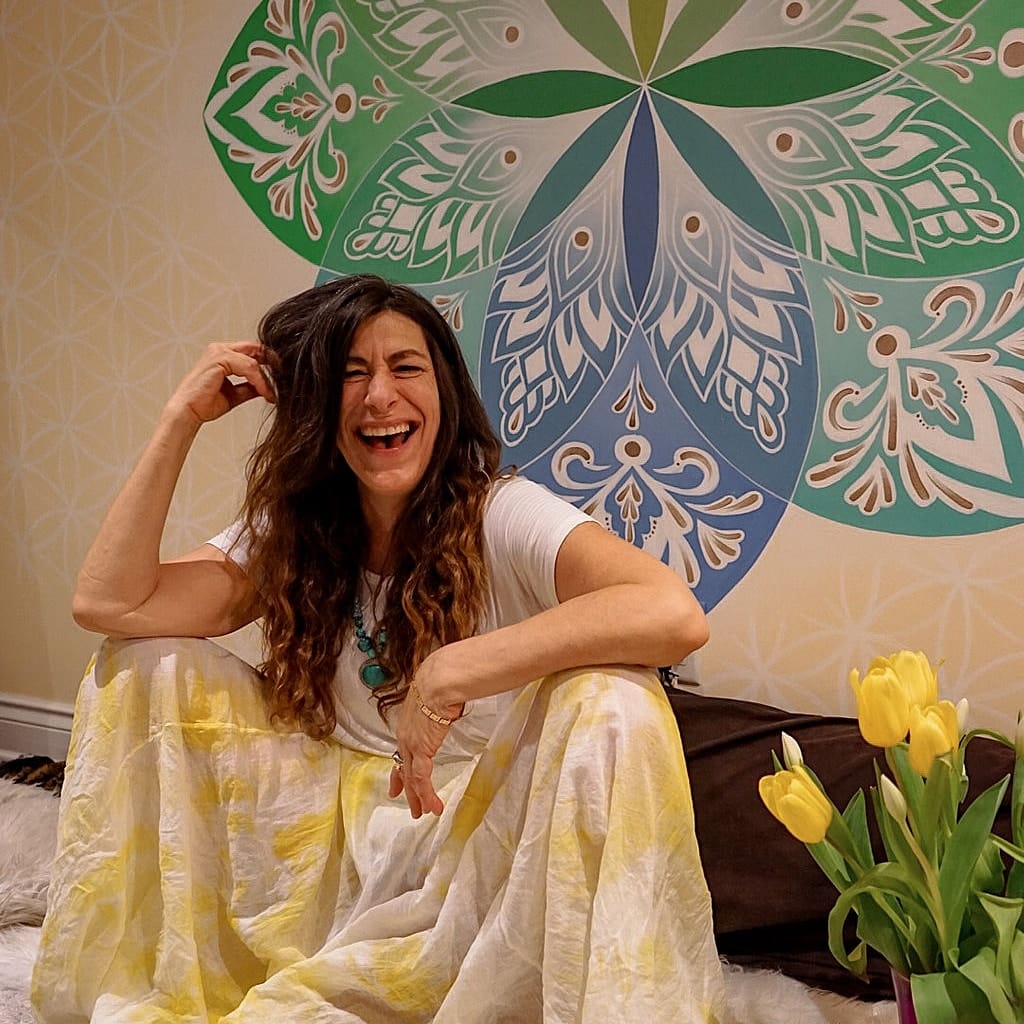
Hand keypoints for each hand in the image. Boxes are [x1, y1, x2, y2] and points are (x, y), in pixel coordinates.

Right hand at [166, 341, 276, 426]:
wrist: (189, 412)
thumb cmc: (205, 403)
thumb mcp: (236, 394)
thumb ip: (251, 387)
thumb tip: (267, 387)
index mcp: (223, 355)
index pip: (253, 351)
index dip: (269, 362)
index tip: (281, 377)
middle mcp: (221, 349)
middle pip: (256, 349)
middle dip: (272, 364)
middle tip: (284, 379)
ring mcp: (219, 352)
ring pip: (254, 361)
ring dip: (266, 378)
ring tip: (272, 393)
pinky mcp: (220, 358)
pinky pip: (249, 367)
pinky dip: (259, 381)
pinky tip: (265, 393)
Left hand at [389, 672, 463, 817]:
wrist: (439, 682)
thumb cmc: (441, 682)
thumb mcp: (436, 698)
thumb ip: (438, 707)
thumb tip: (450, 706)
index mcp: (408, 723)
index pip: (401, 751)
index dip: (400, 767)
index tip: (398, 780)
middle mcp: (405, 736)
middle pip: (403, 767)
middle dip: (405, 787)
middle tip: (407, 803)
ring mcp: (411, 745)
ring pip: (411, 777)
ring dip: (417, 797)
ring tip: (421, 812)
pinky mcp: (422, 751)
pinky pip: (422, 779)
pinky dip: (427, 795)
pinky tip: (433, 807)